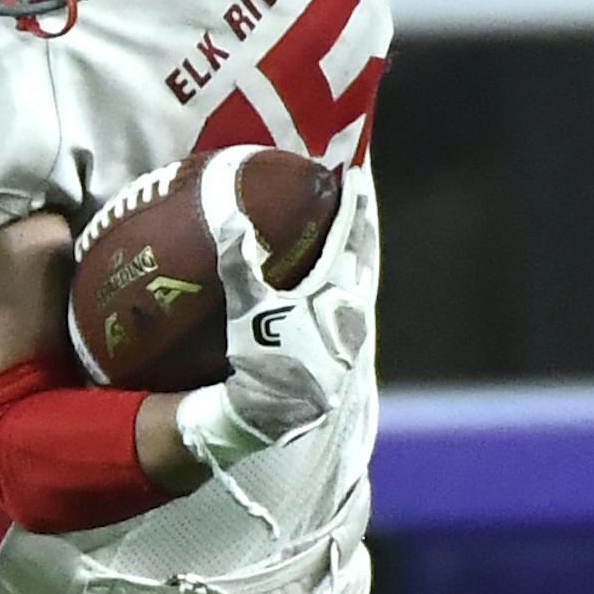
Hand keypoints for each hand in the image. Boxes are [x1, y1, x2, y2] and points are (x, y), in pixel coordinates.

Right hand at [177, 163, 370, 468]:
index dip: (350, 205)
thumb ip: (240, 263)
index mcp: (336, 293)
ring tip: (344, 241)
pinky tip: (325, 295)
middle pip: (361, 258)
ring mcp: (348, 338)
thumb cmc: (263, 361)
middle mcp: (351, 312)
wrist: (274, 416)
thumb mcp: (248, 310)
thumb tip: (231, 216)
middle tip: (353, 200)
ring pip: (357, 286)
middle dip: (358, 228)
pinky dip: (341, 291)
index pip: (349, 236)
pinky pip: (346, 310)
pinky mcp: (339, 360)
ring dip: (353, 260)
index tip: (349, 176)